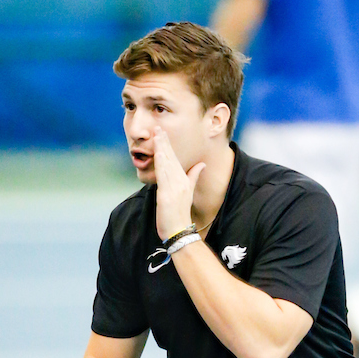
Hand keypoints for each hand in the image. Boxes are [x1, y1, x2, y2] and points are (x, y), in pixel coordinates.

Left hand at [152, 127, 205, 241]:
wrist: (179, 230)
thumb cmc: (180, 215)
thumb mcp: (188, 193)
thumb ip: (193, 177)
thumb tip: (201, 164)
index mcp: (184, 180)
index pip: (175, 159)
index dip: (168, 145)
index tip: (162, 133)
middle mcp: (180, 181)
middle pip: (170, 158)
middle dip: (163, 142)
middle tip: (158, 127)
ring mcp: (174, 187)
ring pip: (166, 163)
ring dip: (161, 148)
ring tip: (156, 134)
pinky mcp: (167, 193)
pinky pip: (163, 174)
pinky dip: (160, 162)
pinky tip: (157, 153)